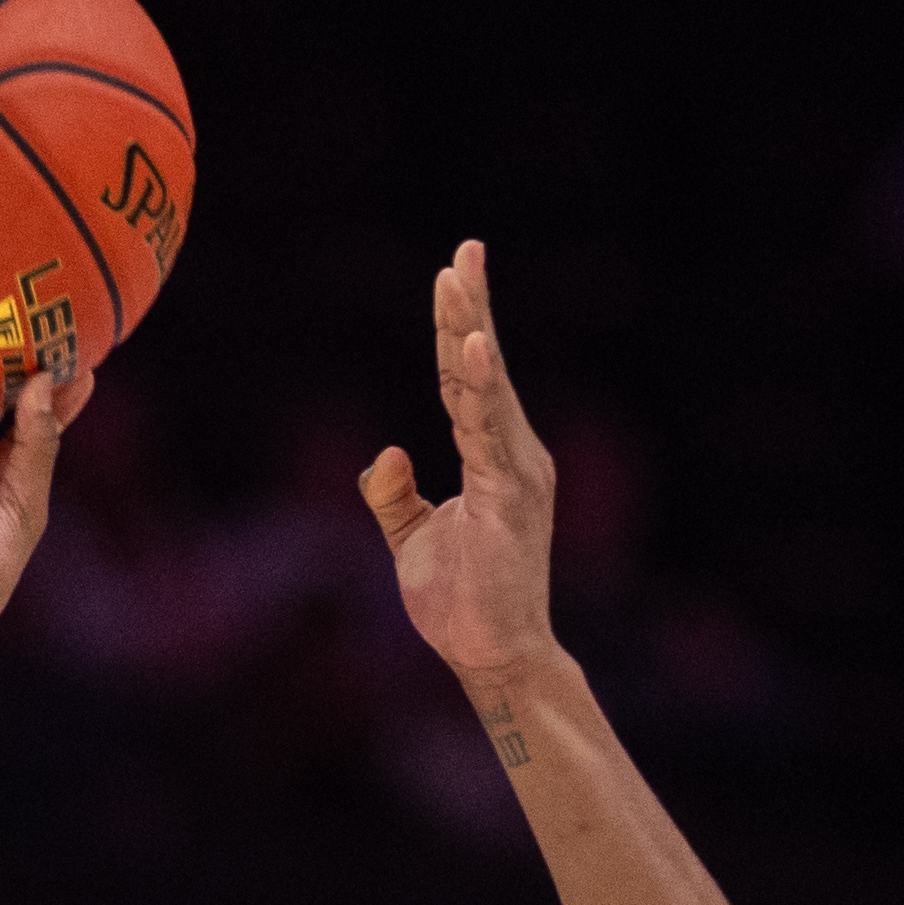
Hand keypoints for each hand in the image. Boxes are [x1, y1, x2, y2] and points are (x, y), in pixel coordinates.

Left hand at [359, 242, 559, 680]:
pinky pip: (491, 433)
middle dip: (471, 308)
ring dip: (471, 334)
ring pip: (488, 390)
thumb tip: (385, 453)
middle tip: (465, 249)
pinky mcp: (512, 497)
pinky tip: (472, 350)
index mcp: (493, 457)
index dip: (456, 330)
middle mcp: (513, 455)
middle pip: (483, 370)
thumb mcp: (413, 537)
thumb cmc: (461, 600)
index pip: (465, 382)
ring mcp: (517, 473)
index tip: (453, 272)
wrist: (491, 655)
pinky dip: (480, 390)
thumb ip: (395, 494)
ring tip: (460, 280)